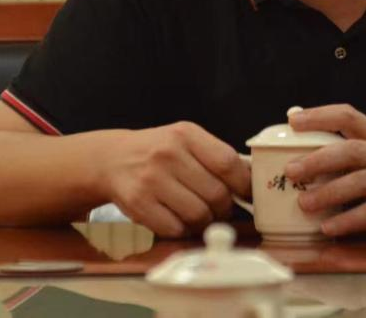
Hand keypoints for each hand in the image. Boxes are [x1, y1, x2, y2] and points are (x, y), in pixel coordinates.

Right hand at [101, 122, 250, 237]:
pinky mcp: (138, 203)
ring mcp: (151, 179)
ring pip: (198, 215)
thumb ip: (216, 156)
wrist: (112, 159)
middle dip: (225, 208)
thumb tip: (253, 179)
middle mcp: (168, 154)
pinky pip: (175, 228)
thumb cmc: (159, 151)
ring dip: (205, 222)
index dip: (244, 184)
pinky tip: (179, 220)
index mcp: (186, 134)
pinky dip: (183, 230)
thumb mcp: (185, 140)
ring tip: (200, 215)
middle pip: (216, 194)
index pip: (227, 162)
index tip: (248, 194)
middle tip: (221, 209)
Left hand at [286, 104, 365, 236]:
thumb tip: (306, 146)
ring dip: (328, 193)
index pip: (349, 116)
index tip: (293, 119)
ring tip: (304, 204)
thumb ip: (356, 147)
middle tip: (291, 171)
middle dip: (317, 160)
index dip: (320, 115)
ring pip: (360, 183)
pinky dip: (348, 221)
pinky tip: (330, 227)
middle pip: (351, 151)